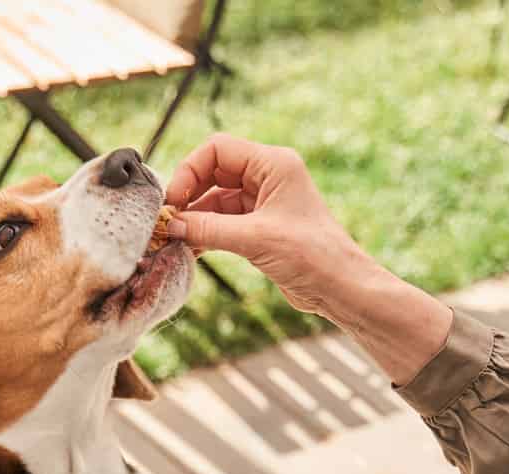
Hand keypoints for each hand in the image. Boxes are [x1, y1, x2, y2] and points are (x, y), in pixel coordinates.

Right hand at [163, 133, 371, 316]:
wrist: (339, 287)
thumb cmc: (312, 255)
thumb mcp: (254, 239)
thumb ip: (209, 229)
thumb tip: (172, 225)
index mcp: (274, 164)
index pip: (218, 149)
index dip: (190, 170)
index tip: (174, 200)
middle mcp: (268, 176)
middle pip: (213, 172)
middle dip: (190, 194)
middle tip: (169, 221)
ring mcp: (264, 201)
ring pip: (216, 199)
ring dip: (195, 217)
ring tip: (176, 239)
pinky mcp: (260, 226)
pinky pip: (223, 221)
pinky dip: (206, 232)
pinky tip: (190, 247)